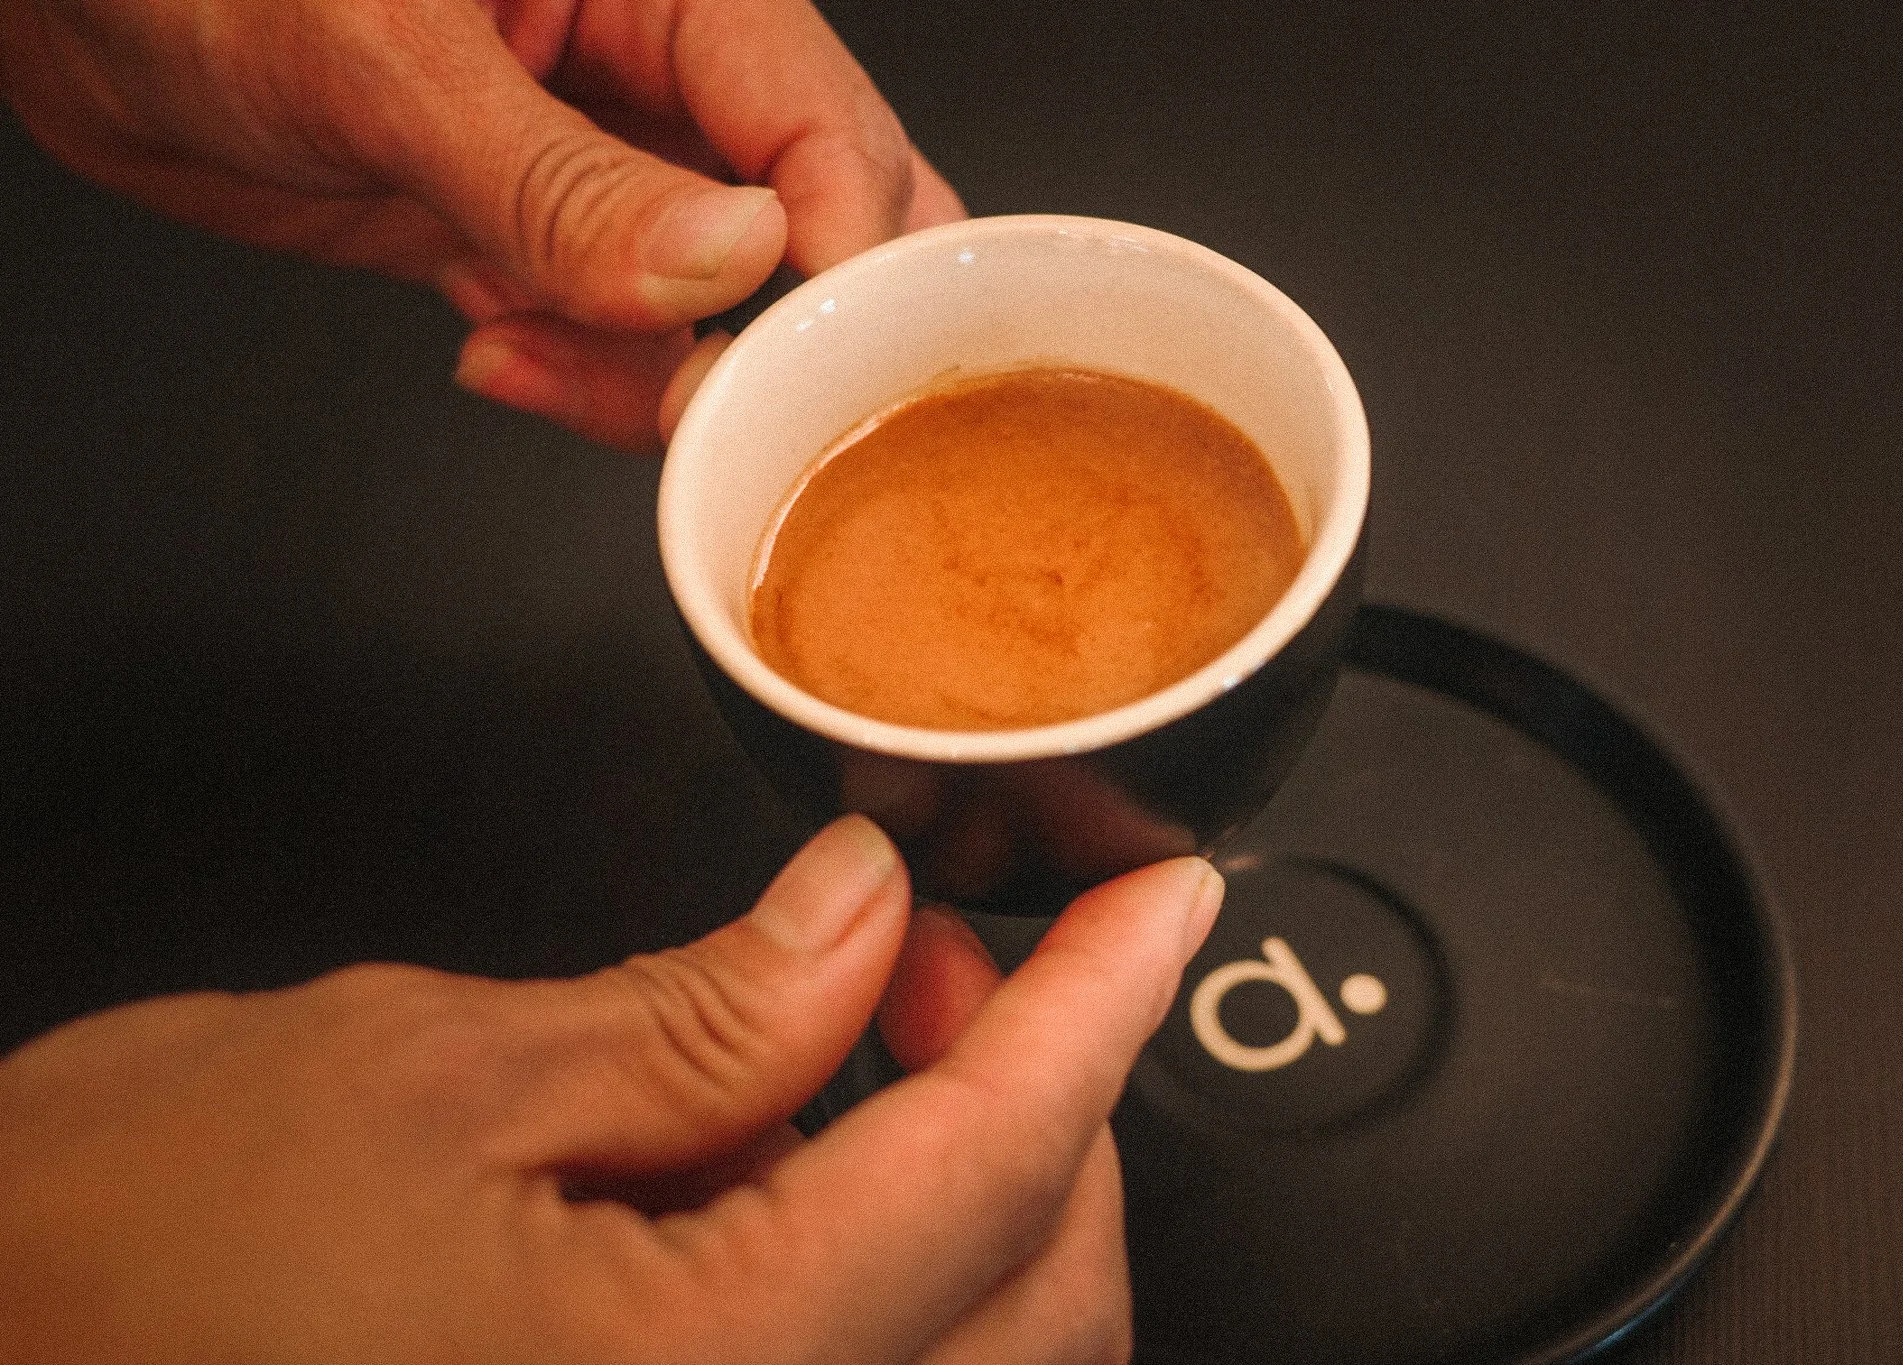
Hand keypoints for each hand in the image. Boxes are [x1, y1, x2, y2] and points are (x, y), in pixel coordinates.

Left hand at [0, 0, 965, 450]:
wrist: (81, 21)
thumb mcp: (391, 62)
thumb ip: (563, 178)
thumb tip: (724, 259)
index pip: (819, 123)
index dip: (845, 247)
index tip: (831, 359)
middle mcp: (652, 76)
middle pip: (811, 216)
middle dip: (792, 326)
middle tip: (744, 408)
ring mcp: (600, 168)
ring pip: (717, 306)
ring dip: (660, 373)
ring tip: (547, 361)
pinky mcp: (537, 243)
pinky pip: (615, 341)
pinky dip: (580, 382)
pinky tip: (503, 355)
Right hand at [0, 816, 1221, 1362]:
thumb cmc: (98, 1273)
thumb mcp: (425, 1075)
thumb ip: (698, 1013)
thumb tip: (859, 922)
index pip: (992, 1173)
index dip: (1100, 1010)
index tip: (1162, 907)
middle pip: (1035, 1307)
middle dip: (1040, 1108)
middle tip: (955, 957)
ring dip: (964, 1191)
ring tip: (858, 1032)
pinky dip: (872, 1267)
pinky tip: (782, 1156)